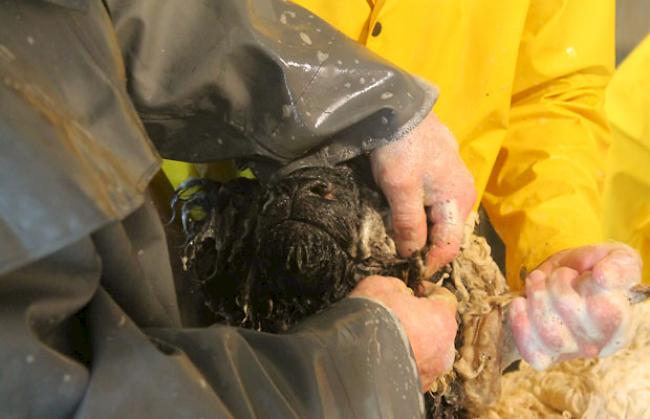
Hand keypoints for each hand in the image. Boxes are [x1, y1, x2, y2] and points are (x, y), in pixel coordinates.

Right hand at [349, 275, 457, 390]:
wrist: (352, 360)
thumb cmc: (370, 319)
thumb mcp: (379, 285)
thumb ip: (396, 286)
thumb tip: (398, 291)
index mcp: (441, 319)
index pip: (445, 298)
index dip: (429, 291)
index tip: (416, 289)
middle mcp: (443, 349)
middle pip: (438, 328)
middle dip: (423, 320)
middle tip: (400, 314)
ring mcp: (432, 372)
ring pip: (429, 353)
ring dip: (415, 344)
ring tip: (391, 339)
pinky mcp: (417, 388)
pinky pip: (416, 371)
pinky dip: (405, 363)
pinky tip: (386, 357)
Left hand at [370, 111, 475, 274]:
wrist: (396, 105)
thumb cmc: (400, 148)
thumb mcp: (400, 188)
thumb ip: (408, 224)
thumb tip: (411, 255)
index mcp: (458, 199)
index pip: (450, 246)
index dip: (430, 264)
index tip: (408, 274)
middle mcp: (463, 192)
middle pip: (447, 233)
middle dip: (426, 249)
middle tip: (400, 258)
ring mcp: (453, 178)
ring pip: (440, 217)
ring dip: (422, 231)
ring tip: (399, 238)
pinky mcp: (440, 169)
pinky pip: (434, 202)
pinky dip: (420, 213)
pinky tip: (403, 213)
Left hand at [508, 243, 641, 369]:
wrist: (565, 277)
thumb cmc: (595, 268)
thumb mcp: (617, 258)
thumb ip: (619, 265)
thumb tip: (604, 276)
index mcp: (619, 322)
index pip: (606, 311)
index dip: (587, 286)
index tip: (585, 272)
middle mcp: (596, 343)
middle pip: (570, 316)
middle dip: (557, 283)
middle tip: (558, 273)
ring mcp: (569, 352)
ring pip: (548, 334)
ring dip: (536, 297)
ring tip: (537, 280)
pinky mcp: (544, 355)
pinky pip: (531, 352)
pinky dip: (520, 324)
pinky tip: (520, 302)